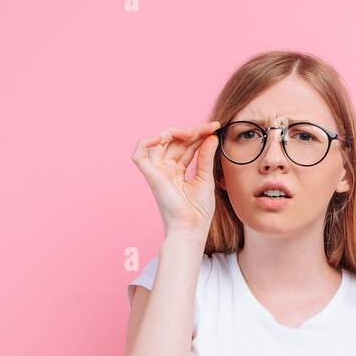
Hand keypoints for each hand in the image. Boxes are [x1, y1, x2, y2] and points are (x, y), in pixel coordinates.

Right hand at [131, 121, 220, 235]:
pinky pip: (139, 154)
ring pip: (159, 142)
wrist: (191, 228)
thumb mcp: (205, 178)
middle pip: (175, 141)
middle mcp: (166, 170)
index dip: (199, 134)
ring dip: (174, 132)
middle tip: (210, 128)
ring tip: (193, 132)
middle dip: (192, 131)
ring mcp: (158, 172)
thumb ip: (205, 156)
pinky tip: (162, 137)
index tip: (215, 127)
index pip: (186, 146)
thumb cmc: (198, 211)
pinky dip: (145, 142)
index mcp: (178, 171)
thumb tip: (211, 136)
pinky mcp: (151, 176)